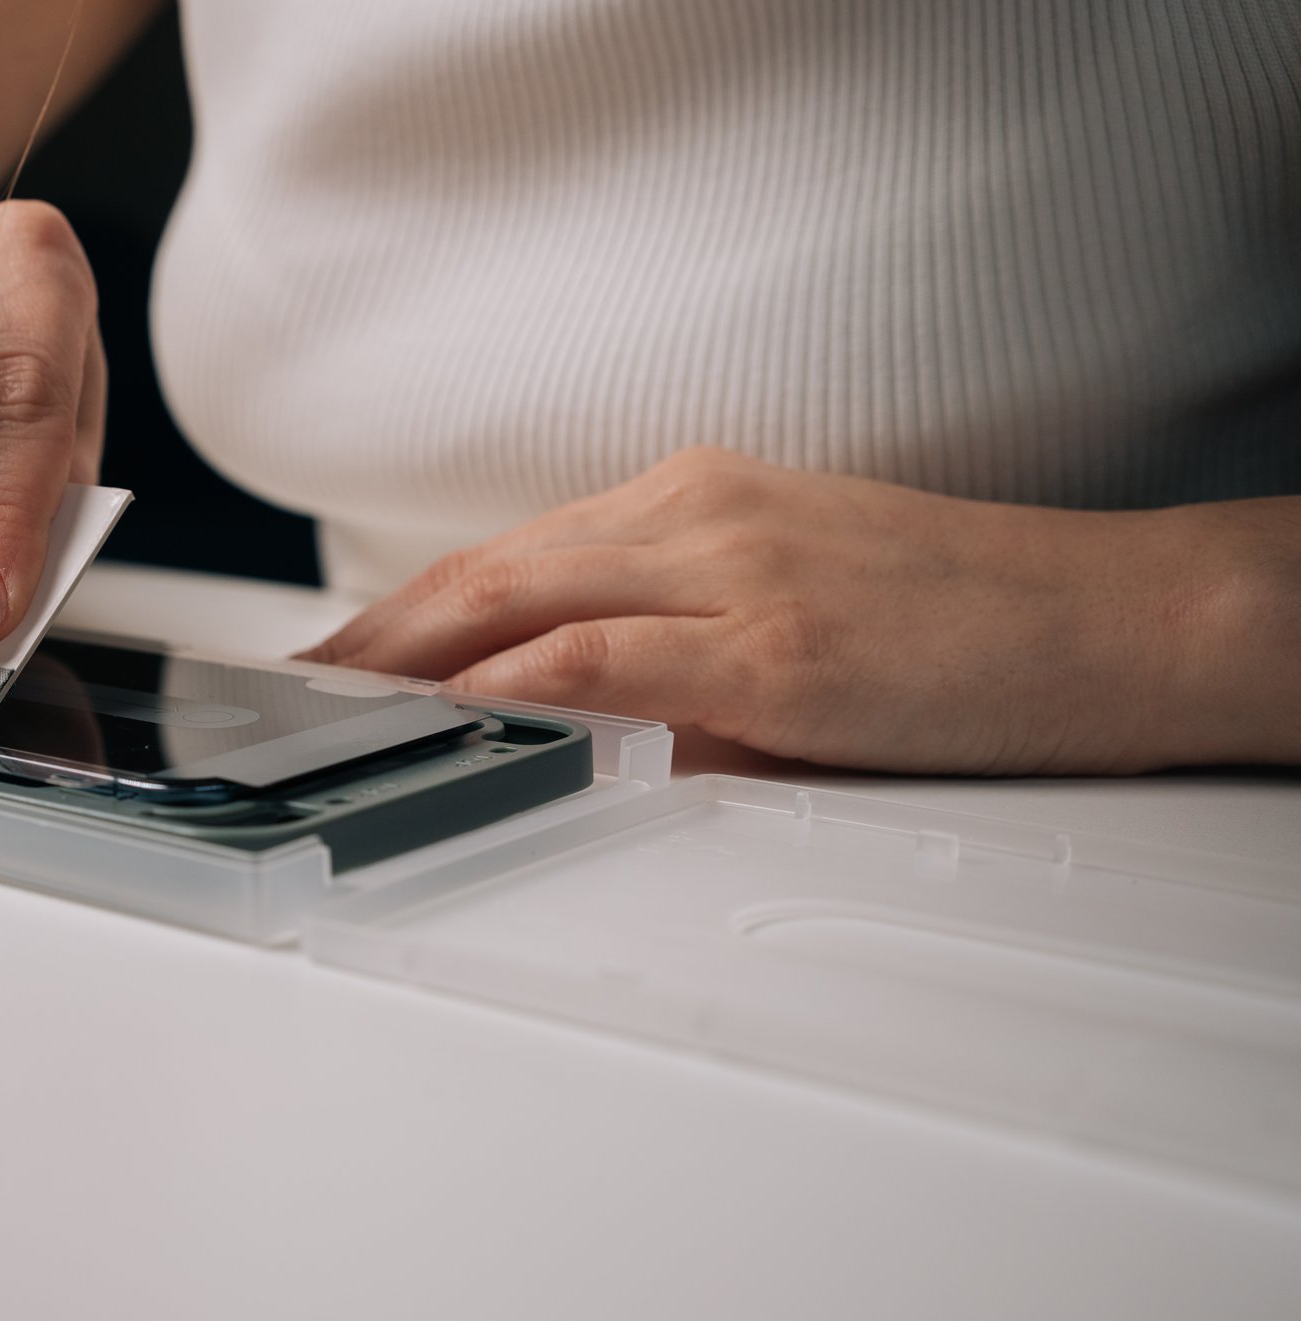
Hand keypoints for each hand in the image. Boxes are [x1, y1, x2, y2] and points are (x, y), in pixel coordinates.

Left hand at [301, 448, 1295, 773]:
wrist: (1111, 617)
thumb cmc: (955, 620)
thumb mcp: (784, 621)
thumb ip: (671, 664)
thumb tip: (572, 738)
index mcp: (690, 502)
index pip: (506, 558)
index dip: (400, 615)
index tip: (332, 666)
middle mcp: (694, 516)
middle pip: (485, 574)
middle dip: (371, 641)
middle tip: (289, 700)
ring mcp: (731, 573)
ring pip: (520, 604)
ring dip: (409, 669)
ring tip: (330, 725)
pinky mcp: (776, 646)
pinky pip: (605, 662)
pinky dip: (511, 691)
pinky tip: (451, 726)